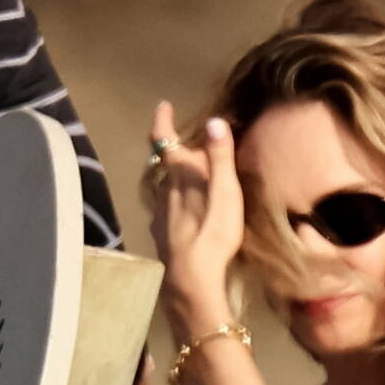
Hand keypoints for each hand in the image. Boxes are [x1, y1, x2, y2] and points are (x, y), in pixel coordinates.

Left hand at [148, 100, 242, 336]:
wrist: (191, 279)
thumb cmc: (212, 232)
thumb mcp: (225, 191)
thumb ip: (220, 157)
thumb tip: (214, 121)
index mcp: (178, 175)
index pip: (164, 140)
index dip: (163, 120)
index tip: (163, 105)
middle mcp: (163, 191)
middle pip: (164, 165)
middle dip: (173, 153)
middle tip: (186, 148)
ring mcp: (160, 217)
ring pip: (163, 190)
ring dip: (172, 181)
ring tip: (185, 181)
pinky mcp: (161, 239)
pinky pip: (163, 214)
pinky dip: (171, 206)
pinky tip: (179, 216)